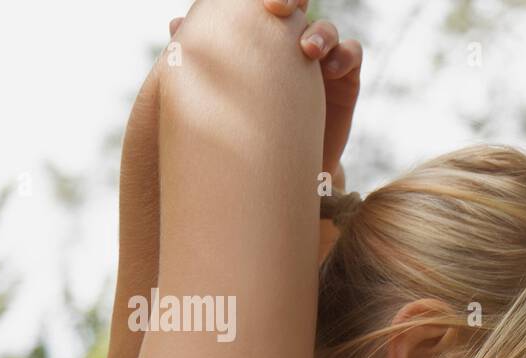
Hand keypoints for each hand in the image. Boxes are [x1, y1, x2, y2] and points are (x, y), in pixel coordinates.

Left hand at [170, 1, 361, 186]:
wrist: (285, 172)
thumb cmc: (251, 131)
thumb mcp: (227, 96)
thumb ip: (209, 60)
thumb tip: (174, 25)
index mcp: (264, 40)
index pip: (266, 6)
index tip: (253, 1)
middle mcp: (292, 44)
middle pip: (298, 6)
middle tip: (276, 8)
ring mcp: (322, 60)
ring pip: (327, 29)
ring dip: (319, 34)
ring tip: (308, 50)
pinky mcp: (346, 80)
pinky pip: (351, 54)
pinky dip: (344, 55)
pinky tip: (331, 70)